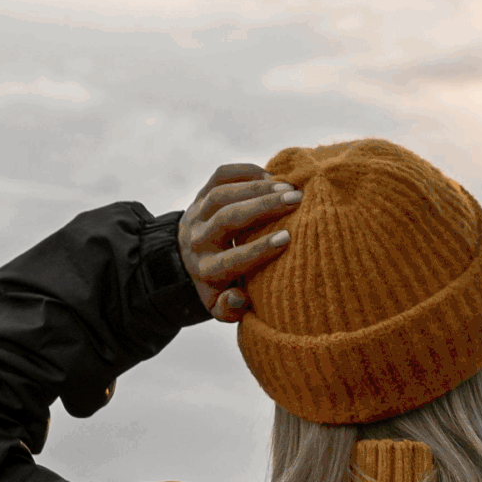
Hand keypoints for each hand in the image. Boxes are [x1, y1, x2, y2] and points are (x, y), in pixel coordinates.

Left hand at [178, 163, 300, 322]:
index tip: (288, 237)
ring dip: (256, 187)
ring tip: (288, 186)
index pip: (231, 259)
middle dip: (262, 207)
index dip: (258, 249)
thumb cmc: (218, 284)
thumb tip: (240, 297)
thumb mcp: (220, 307)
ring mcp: (197, 214)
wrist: (186, 259)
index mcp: (207, 270)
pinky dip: (245, 171)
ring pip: (221, 194)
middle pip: (226, 219)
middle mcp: (198, 240)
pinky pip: (218, 176)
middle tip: (296, 199)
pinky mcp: (201, 195)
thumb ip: (231, 309)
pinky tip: (271, 175)